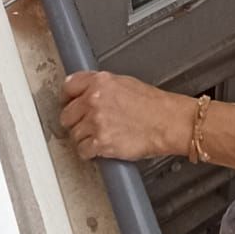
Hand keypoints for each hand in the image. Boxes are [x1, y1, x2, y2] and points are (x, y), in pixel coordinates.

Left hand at [61, 70, 193, 161]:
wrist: (167, 122)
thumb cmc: (153, 104)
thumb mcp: (125, 83)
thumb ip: (101, 86)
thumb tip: (86, 92)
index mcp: (100, 82)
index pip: (68, 86)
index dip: (67, 98)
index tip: (68, 104)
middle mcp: (94, 99)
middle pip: (67, 114)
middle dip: (75, 121)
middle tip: (86, 125)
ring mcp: (96, 121)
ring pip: (74, 134)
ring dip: (84, 138)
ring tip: (99, 136)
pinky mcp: (100, 142)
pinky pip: (82, 150)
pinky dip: (89, 152)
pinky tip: (100, 147)